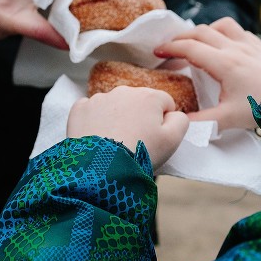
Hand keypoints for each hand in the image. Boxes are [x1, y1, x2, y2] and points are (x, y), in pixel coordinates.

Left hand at [67, 86, 189, 169]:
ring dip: (117, 119)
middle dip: (138, 118)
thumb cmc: (140, 154)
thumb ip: (181, 120)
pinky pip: (91, 111)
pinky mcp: (80, 109)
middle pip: (138, 103)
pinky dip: (95, 121)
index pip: (164, 103)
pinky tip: (97, 138)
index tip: (155, 139)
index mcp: (149, 96)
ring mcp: (99, 98)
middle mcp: (123, 91)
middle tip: (135, 142)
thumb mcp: (172, 140)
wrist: (101, 169)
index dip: (162, 122)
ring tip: (115, 143)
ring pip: (114, 106)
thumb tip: (173, 113)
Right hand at [154, 17, 260, 129]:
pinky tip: (222, 45)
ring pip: (220, 25)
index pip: (190, 48)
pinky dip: (224, 33)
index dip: (170, 48)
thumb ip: (200, 122)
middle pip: (200, 32)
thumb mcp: (228, 119)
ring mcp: (250, 45)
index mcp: (225, 64)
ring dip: (203, 31)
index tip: (156, 53)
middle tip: (167, 49)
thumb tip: (177, 123)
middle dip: (180, 38)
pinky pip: (238, 30)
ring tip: (193, 44)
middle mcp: (236, 48)